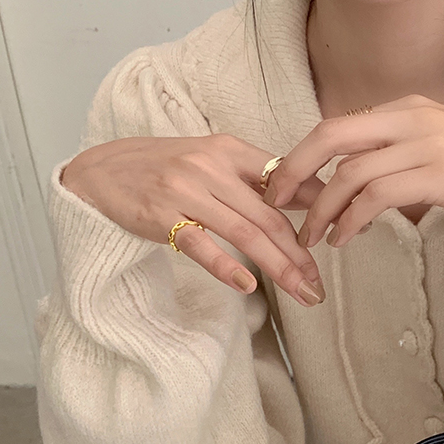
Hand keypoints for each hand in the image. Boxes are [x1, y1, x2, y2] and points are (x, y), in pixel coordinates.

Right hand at [60, 135, 326, 305]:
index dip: (318, 208)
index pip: (285, 181)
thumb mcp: (210, 162)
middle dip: (301, 255)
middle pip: (269, 217)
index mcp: (230, 150)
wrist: (99, 173)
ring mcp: (185, 191)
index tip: (343, 232)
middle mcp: (211, 168)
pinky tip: (248, 286)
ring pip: (245, 233)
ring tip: (301, 293)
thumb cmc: (163, 170)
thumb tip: (305, 201)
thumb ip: (252, 180)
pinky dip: (226, 266)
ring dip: (278, 268)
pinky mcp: (161, 215)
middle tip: (319, 285)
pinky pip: (201, 244)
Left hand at [262, 95, 443, 247]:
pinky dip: (353, 220)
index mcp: (407, 107)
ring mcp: (425, 144)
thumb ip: (401, 153)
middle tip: (277, 205)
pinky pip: (378, 196)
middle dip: (295, 172)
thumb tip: (361, 182)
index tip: (286, 185)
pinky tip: (347, 239)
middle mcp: (411, 118)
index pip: (338, 126)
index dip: (302, 155)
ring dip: (324, 210)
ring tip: (315, 239)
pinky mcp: (439, 174)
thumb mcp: (441, 145)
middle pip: (331, 137)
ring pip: (351, 173)